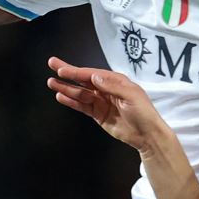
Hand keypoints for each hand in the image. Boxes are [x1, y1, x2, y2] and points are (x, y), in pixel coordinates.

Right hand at [46, 56, 172, 152]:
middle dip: (67, 73)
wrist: (147, 135)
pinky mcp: (98, 115)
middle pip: (83, 80)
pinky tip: (61, 97)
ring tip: (51, 83)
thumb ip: (112, 86)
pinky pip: (82, 106)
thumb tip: (94, 76)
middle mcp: (106, 89)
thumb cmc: (143, 113)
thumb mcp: (131, 96)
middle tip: (52, 64)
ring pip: (80, 93)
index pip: (92, 74)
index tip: (63, 70)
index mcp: (115, 81)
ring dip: (66, 88)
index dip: (77, 72)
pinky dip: (72, 102)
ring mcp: (101, 102)